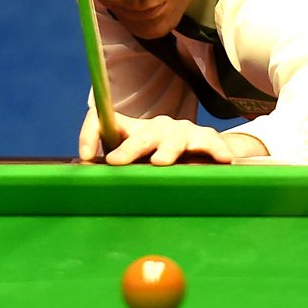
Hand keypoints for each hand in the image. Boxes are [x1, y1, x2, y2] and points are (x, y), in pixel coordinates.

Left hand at [78, 110, 254, 164]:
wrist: (202, 147)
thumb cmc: (161, 157)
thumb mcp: (137, 161)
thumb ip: (116, 170)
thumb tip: (86, 187)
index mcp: (134, 131)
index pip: (105, 121)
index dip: (91, 133)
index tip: (86, 156)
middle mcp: (156, 127)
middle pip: (140, 135)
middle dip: (129, 148)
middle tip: (117, 161)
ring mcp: (182, 131)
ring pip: (173, 139)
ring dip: (166, 150)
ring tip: (161, 162)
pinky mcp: (205, 138)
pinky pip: (210, 142)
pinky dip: (214, 150)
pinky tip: (222, 160)